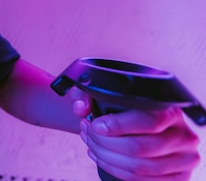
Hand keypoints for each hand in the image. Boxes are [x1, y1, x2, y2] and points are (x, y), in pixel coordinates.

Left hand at [72, 93, 200, 179]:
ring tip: (90, 145)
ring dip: (106, 158)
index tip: (95, 124)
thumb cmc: (126, 107)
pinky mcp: (177, 177)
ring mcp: (183, 159)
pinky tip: (101, 157)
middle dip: (104, 143)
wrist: (146, 122)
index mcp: (172, 110)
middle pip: (140, 147)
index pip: (149, 120)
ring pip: (140, 167)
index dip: (118, 125)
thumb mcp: (109, 92)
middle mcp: (183, 135)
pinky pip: (143, 180)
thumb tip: (80, 107)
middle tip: (87, 133)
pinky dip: (116, 170)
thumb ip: (90, 94)